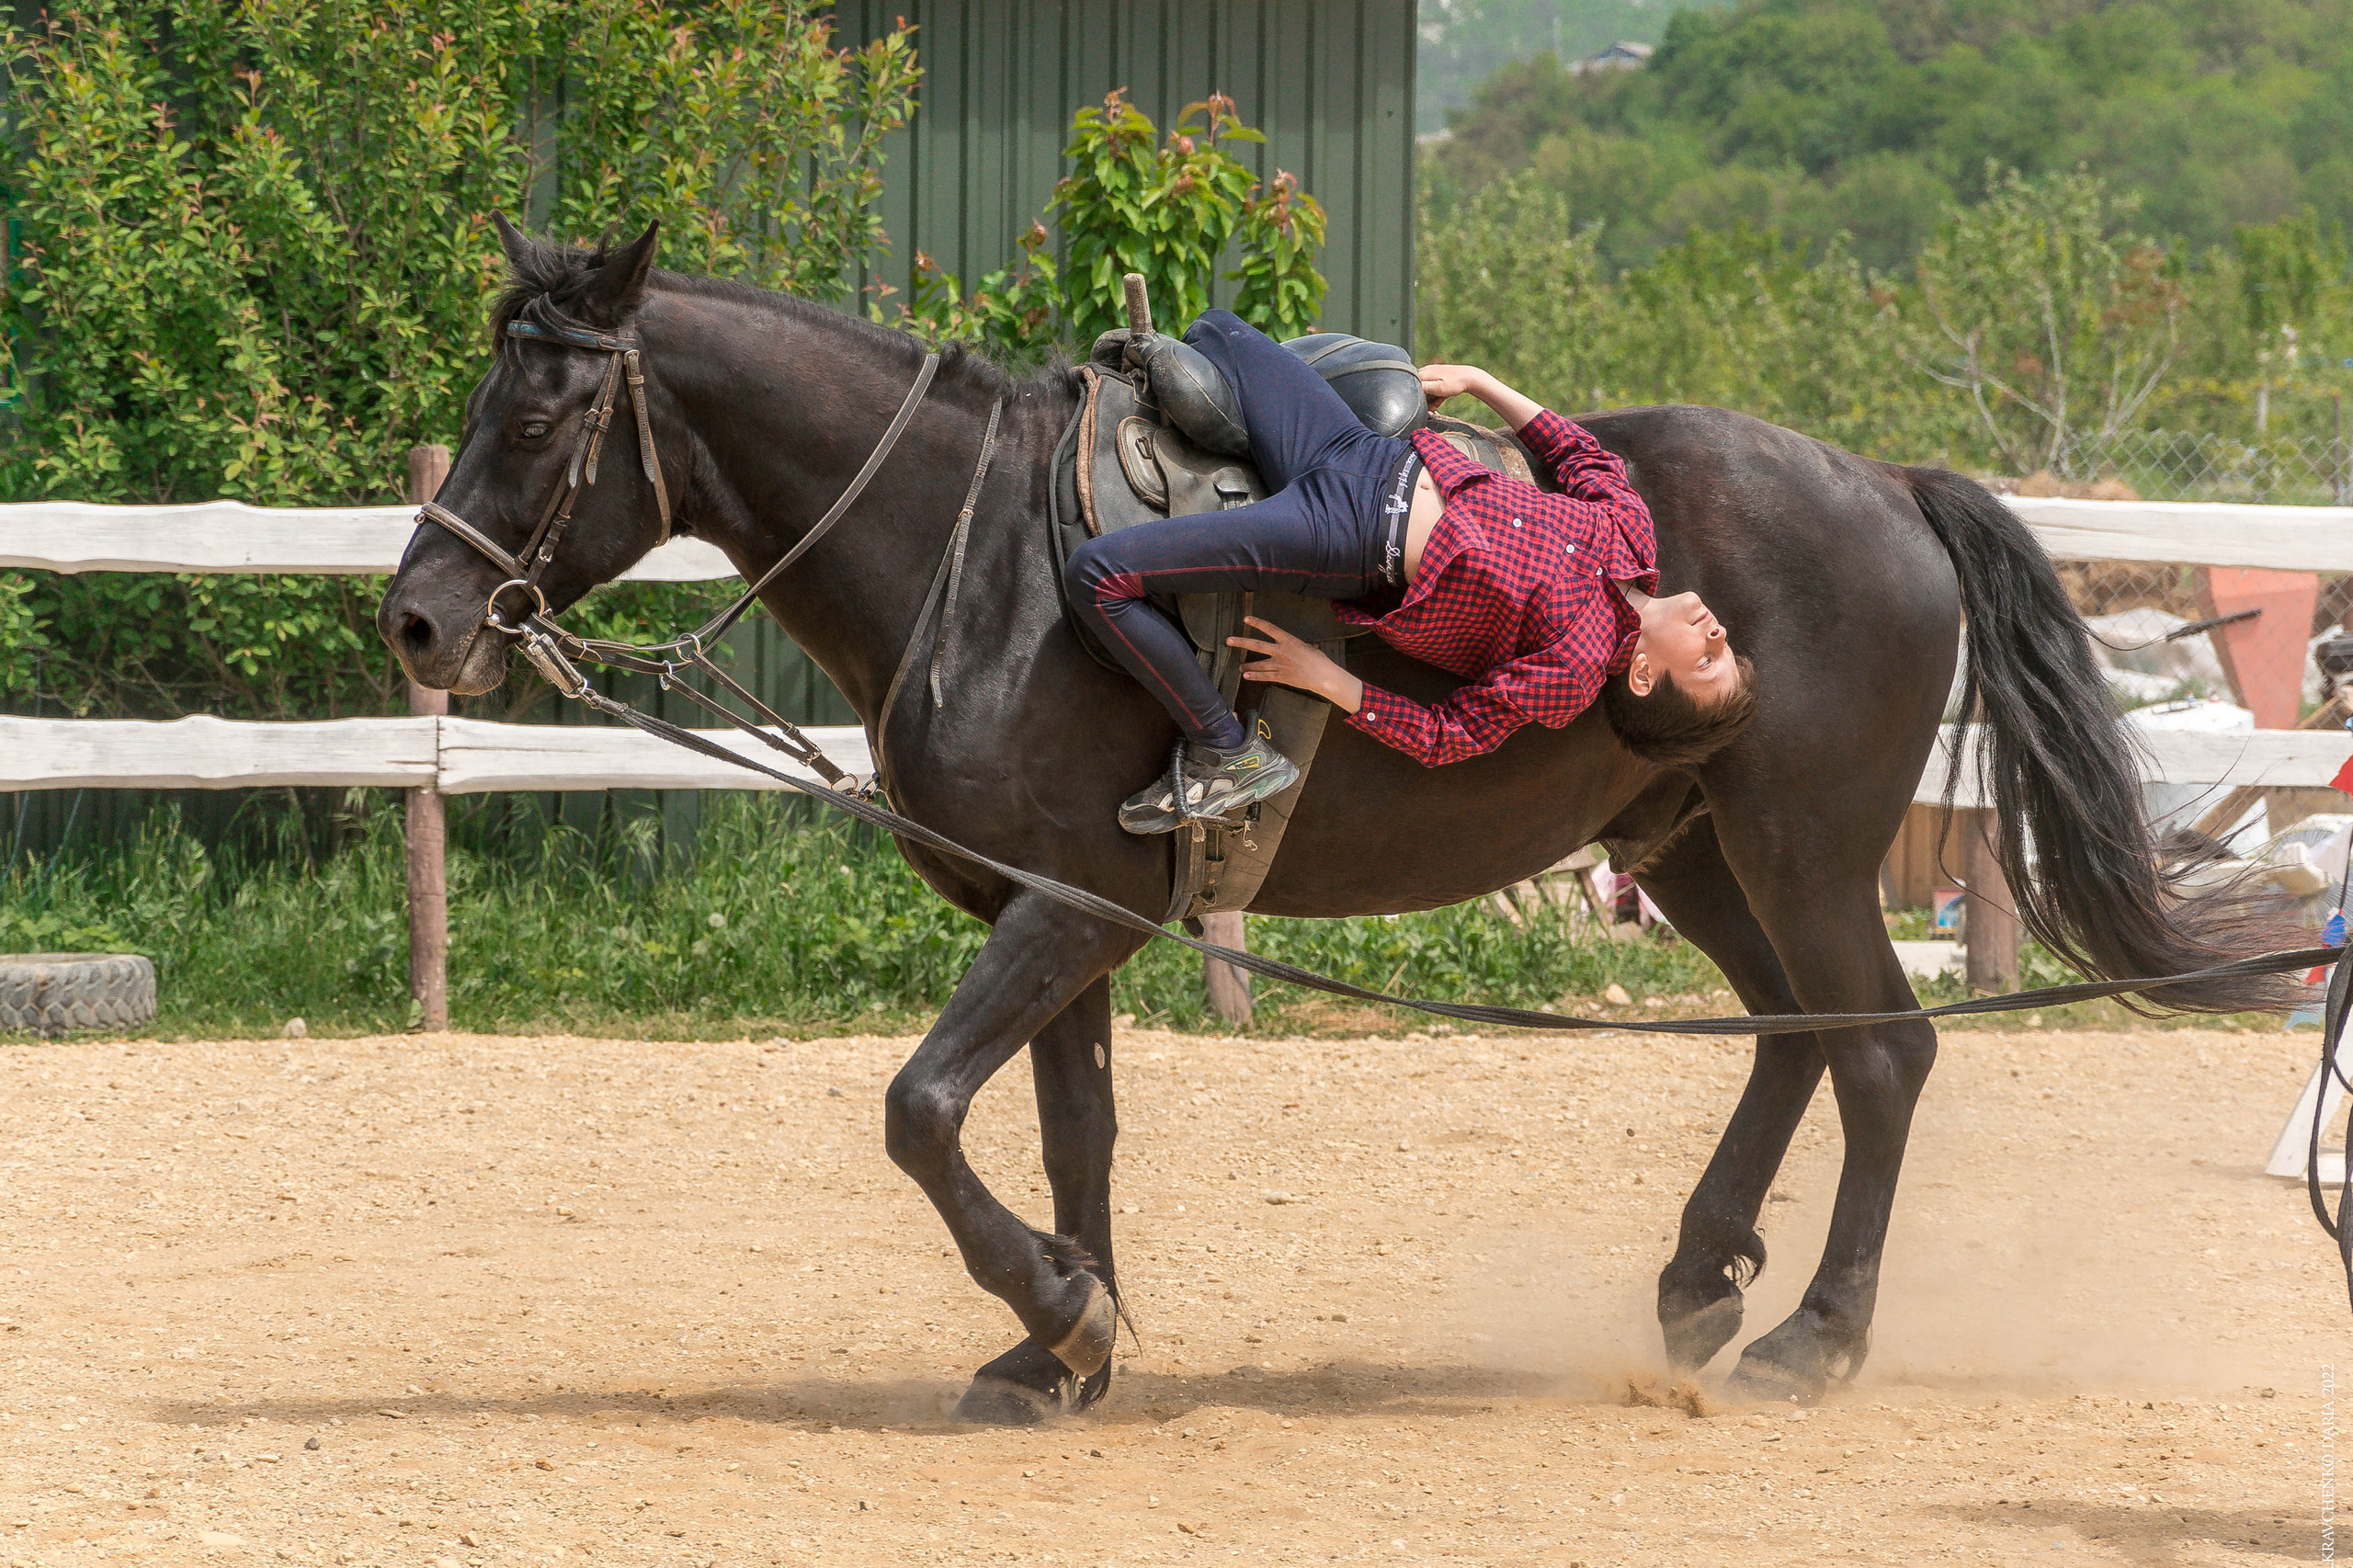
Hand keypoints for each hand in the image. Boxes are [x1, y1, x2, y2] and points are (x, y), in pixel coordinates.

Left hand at [1229, 616, 1363, 712]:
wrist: (1323, 676)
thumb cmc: (1319, 661)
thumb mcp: (1308, 648)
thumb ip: (1298, 647)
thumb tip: (1301, 647)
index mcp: (1289, 640)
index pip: (1269, 628)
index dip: (1257, 623)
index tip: (1245, 619)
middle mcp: (1281, 651)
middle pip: (1257, 645)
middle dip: (1241, 642)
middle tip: (1228, 641)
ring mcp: (1280, 665)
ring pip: (1258, 664)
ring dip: (1247, 664)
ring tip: (1239, 666)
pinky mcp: (1281, 677)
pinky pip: (1264, 676)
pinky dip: (1254, 676)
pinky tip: (1245, 675)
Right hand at [1418, 363, 1487, 403]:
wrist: (1470, 378)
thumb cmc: (1454, 383)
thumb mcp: (1437, 388)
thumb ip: (1423, 388)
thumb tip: (1410, 388)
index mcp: (1423, 373)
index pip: (1411, 384)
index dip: (1414, 395)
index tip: (1421, 403)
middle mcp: (1426, 370)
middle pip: (1418, 387)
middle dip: (1423, 398)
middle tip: (1430, 407)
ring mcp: (1433, 372)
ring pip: (1426, 388)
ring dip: (1430, 398)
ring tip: (1435, 405)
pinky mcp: (1439, 376)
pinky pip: (1433, 387)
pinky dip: (1436, 395)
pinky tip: (1441, 399)